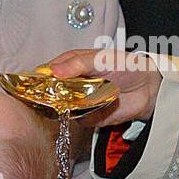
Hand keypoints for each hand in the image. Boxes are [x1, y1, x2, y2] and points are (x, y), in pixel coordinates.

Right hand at [44, 48, 162, 126]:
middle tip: (45, 95)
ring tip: (69, 101)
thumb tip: (54, 71)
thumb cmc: (125, 66)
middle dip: (47, 95)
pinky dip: (78, 117)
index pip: (48, 71)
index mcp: (71, 64)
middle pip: (49, 92)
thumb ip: (78, 64)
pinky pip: (75, 119)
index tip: (31, 84)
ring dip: (61, 107)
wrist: (147, 89)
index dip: (38, 78)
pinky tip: (83, 110)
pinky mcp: (86, 116)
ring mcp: (77, 100)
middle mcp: (71, 83)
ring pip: (59, 107)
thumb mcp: (101, 59)